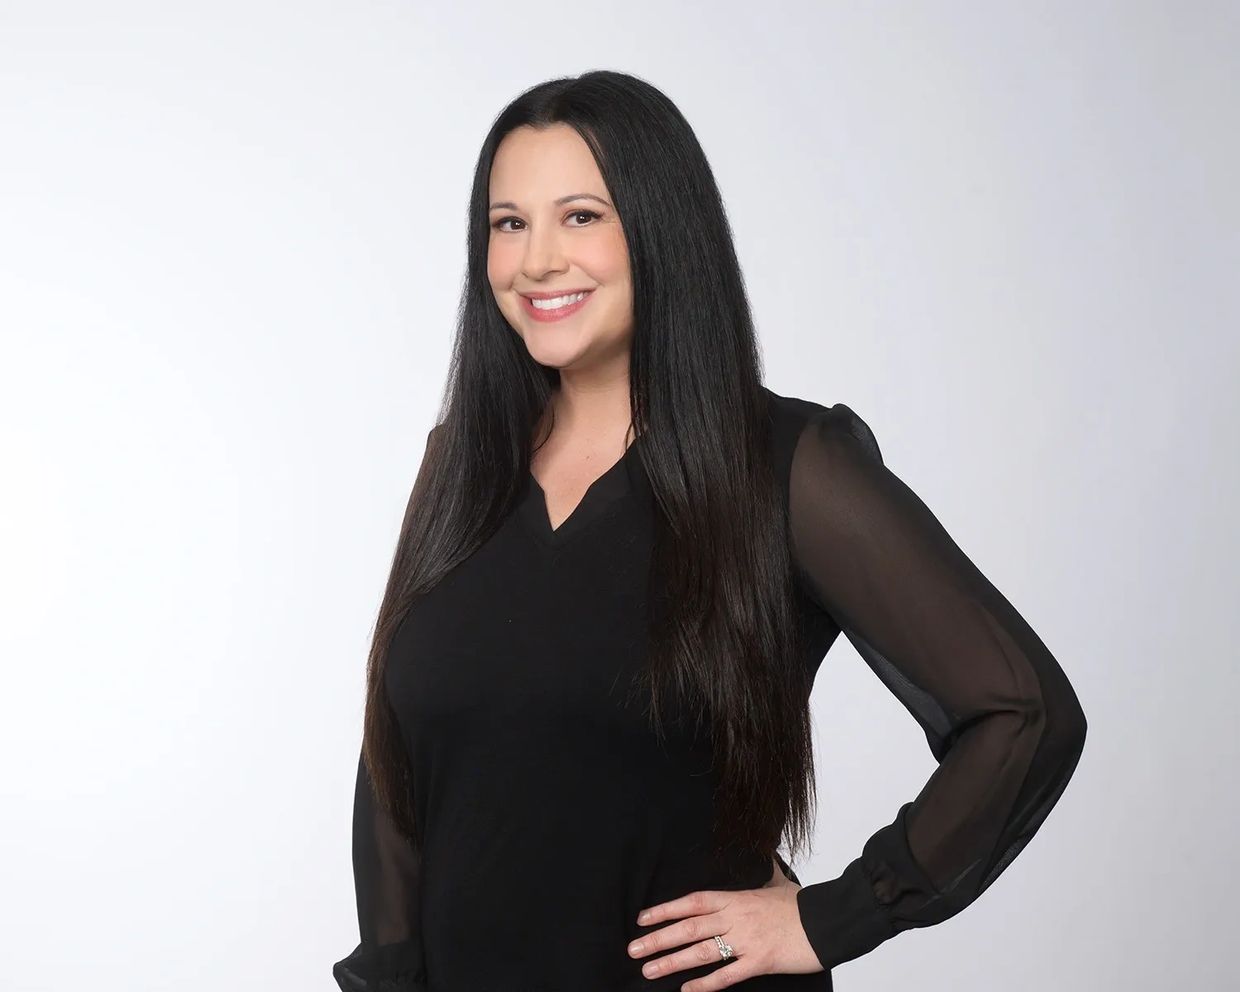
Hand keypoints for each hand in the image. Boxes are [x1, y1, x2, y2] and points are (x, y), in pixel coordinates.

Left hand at [626, 856, 823, 988]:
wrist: (828, 921)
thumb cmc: (803, 905)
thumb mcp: (778, 883)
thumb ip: (766, 870)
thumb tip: (766, 852)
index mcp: (736, 898)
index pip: (692, 902)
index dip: (666, 909)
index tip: (643, 918)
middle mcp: (736, 918)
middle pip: (689, 927)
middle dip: (658, 938)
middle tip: (633, 948)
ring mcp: (746, 940)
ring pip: (701, 951)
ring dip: (672, 961)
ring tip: (648, 970)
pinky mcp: (759, 962)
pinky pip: (727, 975)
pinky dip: (706, 984)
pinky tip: (687, 990)